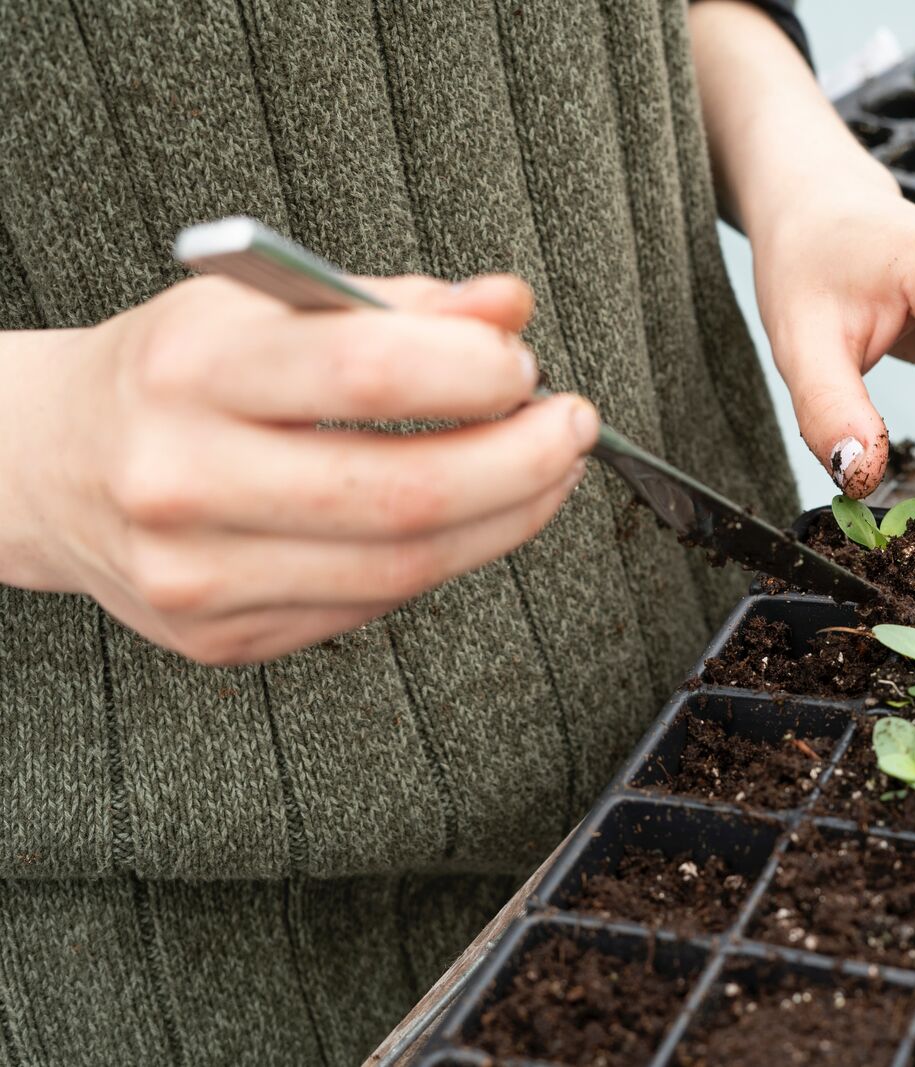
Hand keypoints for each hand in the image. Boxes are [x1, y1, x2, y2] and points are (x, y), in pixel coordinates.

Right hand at [0, 274, 596, 664]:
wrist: (47, 463)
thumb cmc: (175, 371)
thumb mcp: (270, 305)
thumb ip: (401, 303)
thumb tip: (512, 307)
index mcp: (193, 370)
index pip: (366, 371)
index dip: (475, 371)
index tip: (525, 364)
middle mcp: (184, 478)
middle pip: (404, 494)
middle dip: (523, 463)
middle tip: (572, 429)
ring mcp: (199, 574)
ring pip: (402, 569)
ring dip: (506, 520)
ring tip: (545, 474)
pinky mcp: (223, 638)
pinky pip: (371, 608)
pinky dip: (442, 560)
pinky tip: (468, 519)